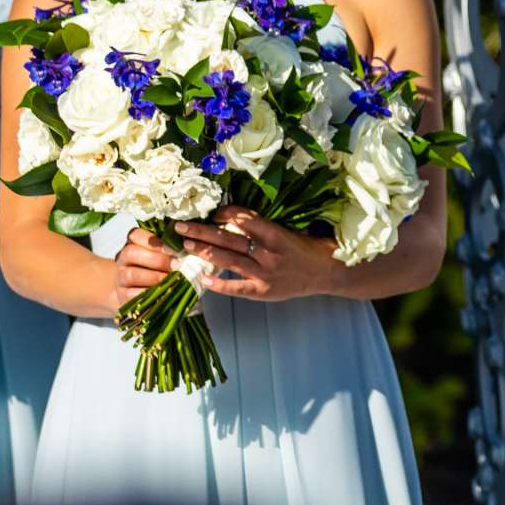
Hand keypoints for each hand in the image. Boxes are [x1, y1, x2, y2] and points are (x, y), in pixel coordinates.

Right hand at [106, 229, 178, 315]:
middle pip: (132, 253)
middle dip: (157, 259)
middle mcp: (122, 259)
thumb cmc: (157, 270)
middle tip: (177, 265)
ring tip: (173, 280)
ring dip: (154, 277)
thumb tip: (189, 248)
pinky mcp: (122, 296)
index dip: (154, 241)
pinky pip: (132, 295)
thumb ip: (170, 250)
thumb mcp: (162, 256)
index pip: (136, 235)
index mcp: (132, 244)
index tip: (173, 248)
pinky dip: (149, 294)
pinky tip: (164, 294)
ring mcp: (120, 278)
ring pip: (131, 274)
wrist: (139, 293)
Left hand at [172, 208, 336, 303]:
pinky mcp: (263, 291)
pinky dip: (219, 284)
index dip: (223, 214)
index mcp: (274, 234)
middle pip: (229, 240)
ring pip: (228, 260)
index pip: (243, 220)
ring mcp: (264, 273)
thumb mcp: (284, 230)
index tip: (210, 212)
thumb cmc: (303, 248)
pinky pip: (236, 287)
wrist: (325, 273)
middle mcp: (267, 253)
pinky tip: (202, 279)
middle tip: (180, 227)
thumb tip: (230, 217)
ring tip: (186, 246)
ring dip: (205, 252)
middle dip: (202, 232)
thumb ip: (260, 226)